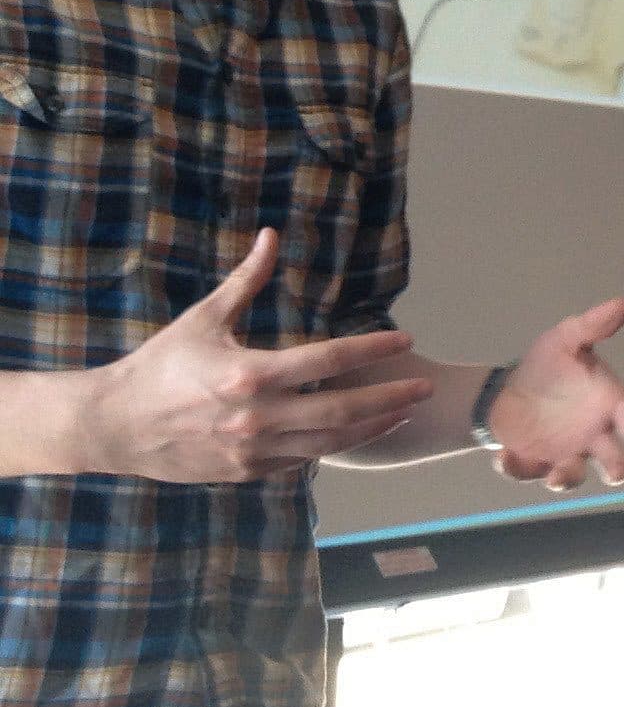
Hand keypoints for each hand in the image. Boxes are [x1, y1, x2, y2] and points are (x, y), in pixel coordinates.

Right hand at [79, 230, 430, 482]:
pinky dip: (333, 447)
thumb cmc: (159, 365)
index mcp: (250, 375)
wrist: (114, 426)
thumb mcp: (203, 318)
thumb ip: (246, 280)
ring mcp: (252, 450)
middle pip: (341, 409)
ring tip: (404, 413)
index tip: (404, 339)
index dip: (372, 349)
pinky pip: (301, 461)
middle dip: (390, 398)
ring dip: (372, 427)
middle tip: (426, 387)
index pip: (328, 361)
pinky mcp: (245, 471)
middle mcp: (257, 417)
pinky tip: (357, 433)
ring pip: (328, 443)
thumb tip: (271, 235)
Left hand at [488, 300, 623, 492]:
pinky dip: (518, 469)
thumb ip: (592, 326)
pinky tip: (505, 456)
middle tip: (615, 468)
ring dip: (567, 477)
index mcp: (608, 405)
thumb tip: (623, 304)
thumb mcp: (565, 340)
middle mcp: (594, 435)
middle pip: (616, 462)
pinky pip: (528, 473)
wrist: (507, 391)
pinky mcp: (534, 465)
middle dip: (617, 468)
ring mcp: (565, 454)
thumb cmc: (547, 367)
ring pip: (574, 475)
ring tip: (554, 474)